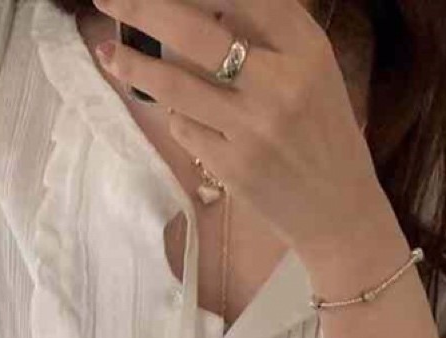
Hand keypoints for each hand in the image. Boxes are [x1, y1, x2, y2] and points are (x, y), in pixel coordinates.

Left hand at [89, 0, 394, 270]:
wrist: (338, 209)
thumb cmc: (322, 130)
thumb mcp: (311, 69)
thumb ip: (265, 34)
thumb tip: (200, 7)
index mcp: (306, 47)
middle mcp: (280, 83)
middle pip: (196, 33)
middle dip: (143, 8)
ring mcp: (253, 128)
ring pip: (176, 84)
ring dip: (135, 65)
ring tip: (107, 52)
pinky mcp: (232, 166)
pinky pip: (184, 127)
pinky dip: (177, 115)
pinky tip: (185, 115)